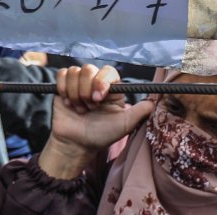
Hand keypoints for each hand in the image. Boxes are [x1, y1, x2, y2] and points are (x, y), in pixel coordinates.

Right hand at [40, 64, 154, 178]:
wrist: (77, 143)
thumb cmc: (102, 135)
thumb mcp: (125, 125)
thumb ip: (140, 112)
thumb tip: (155, 100)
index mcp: (112, 90)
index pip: (109, 71)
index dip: (102, 81)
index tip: (99, 98)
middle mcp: (96, 84)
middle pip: (89, 69)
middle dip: (87, 90)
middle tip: (90, 107)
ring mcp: (79, 84)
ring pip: (74, 71)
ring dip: (76, 93)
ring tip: (80, 109)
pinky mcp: (63, 86)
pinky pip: (62, 74)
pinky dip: (64, 89)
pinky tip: (69, 103)